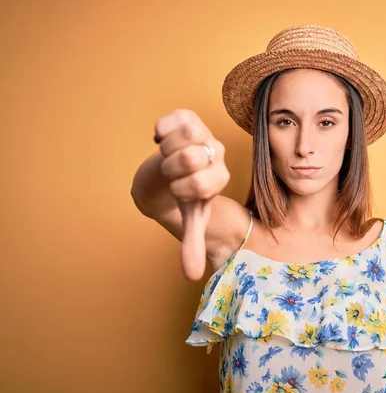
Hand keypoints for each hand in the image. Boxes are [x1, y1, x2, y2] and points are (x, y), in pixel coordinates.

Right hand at [154, 109, 229, 279]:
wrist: (172, 169)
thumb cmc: (184, 194)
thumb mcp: (189, 218)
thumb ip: (193, 243)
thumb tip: (193, 276)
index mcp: (220, 177)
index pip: (199, 184)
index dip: (180, 189)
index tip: (180, 190)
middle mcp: (217, 152)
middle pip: (188, 157)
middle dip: (171, 170)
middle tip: (173, 172)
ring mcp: (204, 132)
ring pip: (179, 138)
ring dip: (165, 151)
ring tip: (169, 157)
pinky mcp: (188, 116)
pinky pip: (167, 121)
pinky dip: (159, 132)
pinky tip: (164, 140)